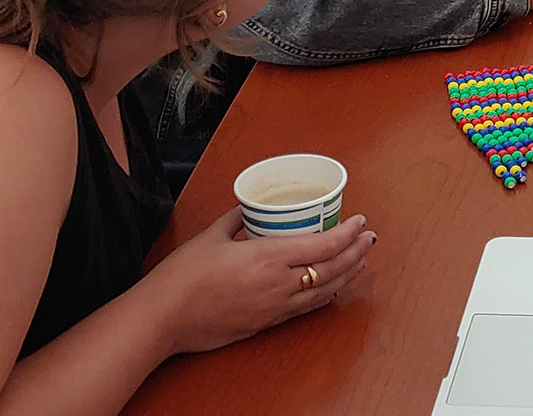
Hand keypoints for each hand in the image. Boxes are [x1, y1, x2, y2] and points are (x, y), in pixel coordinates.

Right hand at [149, 208, 375, 355]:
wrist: (163, 318)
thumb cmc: (182, 277)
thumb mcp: (212, 235)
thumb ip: (236, 219)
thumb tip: (249, 208)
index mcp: (268, 257)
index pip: (324, 245)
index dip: (348, 233)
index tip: (361, 221)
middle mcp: (279, 284)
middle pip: (333, 269)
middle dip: (357, 252)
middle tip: (369, 239)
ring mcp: (274, 308)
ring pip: (324, 291)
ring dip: (347, 275)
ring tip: (361, 261)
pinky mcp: (265, 324)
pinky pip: (304, 309)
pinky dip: (324, 296)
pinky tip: (332, 290)